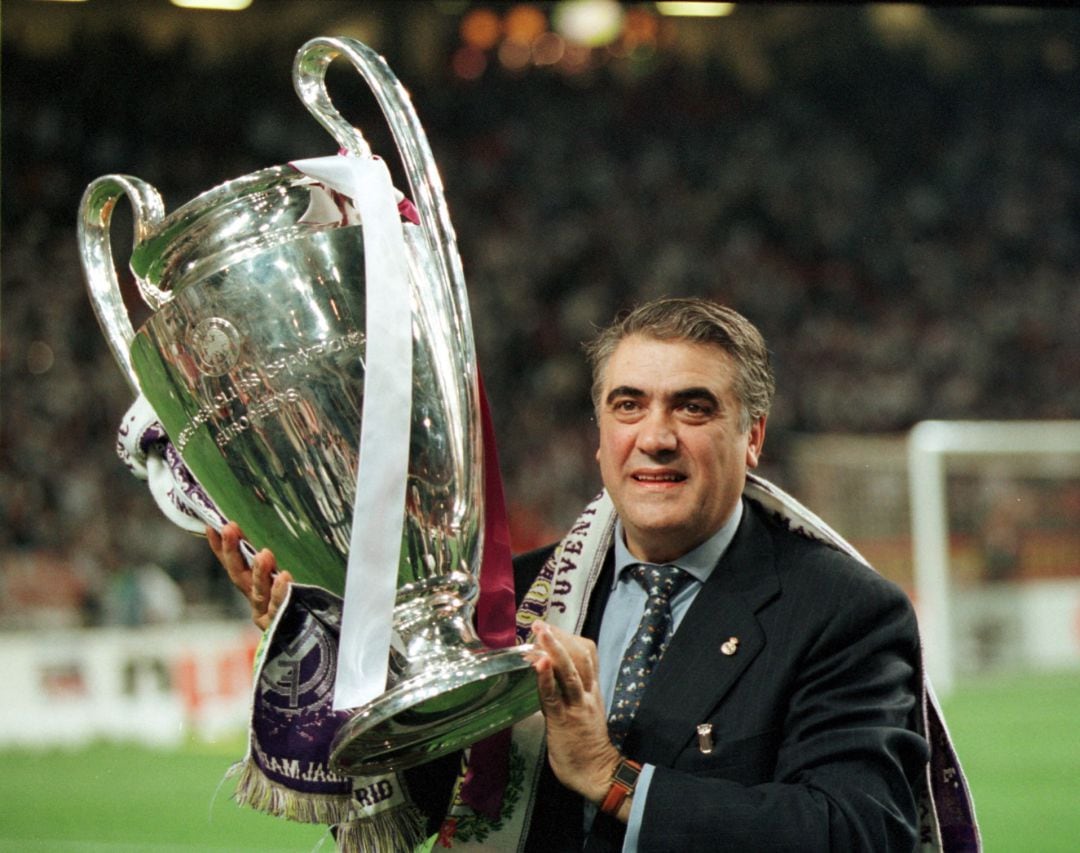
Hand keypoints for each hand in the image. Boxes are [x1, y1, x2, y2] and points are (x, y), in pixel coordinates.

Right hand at [207, 522, 291, 629]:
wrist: (312, 635)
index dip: (220, 546)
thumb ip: (275, 563)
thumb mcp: (285, 578)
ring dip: (259, 572)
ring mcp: (266, 614)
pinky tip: (284, 577)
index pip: (233, 564)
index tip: (212, 525)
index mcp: (252, 588)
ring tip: (263, 554)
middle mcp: (255, 600)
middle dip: (232, 551)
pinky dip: (280, 593)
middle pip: (239, 575)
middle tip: (229, 528)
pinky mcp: (280, 625)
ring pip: (258, 592)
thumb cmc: (299, 603)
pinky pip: (280, 608)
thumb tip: (270, 529)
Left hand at [529, 621, 623, 816]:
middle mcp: (587, 693)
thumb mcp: (585, 711)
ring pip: (569, 671)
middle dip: (560, 637)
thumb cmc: (586, 745)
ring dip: (554, 649)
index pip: (587, 654)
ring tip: (540, 632)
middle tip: (540, 624)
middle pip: (579, 657)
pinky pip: (553, 695)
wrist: (597, 773)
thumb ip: (573, 694)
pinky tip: (537, 664)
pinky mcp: (563, 721)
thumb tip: (552, 676)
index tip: (552, 629)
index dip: (570, 638)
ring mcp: (576, 706)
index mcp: (592, 690)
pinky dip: (545, 678)